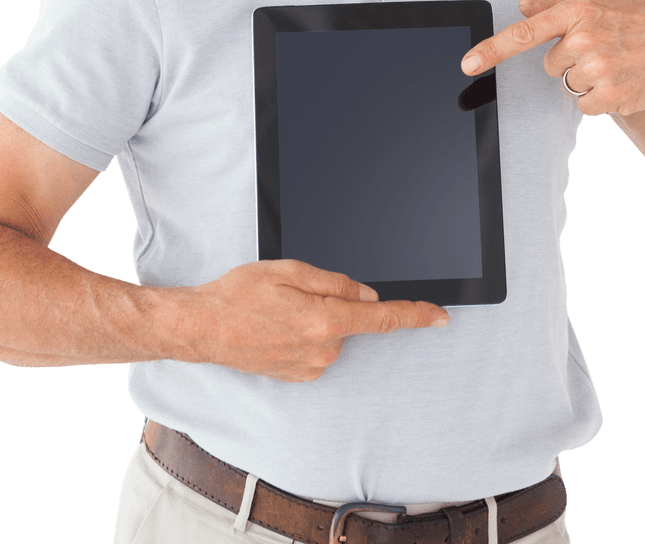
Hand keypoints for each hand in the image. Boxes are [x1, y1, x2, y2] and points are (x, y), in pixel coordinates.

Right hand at [177, 259, 448, 382]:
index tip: (440, 315)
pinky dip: (305, 332)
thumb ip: (334, 282)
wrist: (203, 328)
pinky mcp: (298, 374)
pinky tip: (276, 325)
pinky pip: (317, 346)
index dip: (415, 315)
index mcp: (324, 320)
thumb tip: (366, 294)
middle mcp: (322, 350)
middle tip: (294, 290)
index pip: (383, 319)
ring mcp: (310, 366)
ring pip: (333, 332)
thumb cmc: (239, 294)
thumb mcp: (289, 271)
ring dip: (317, 316)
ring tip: (277, 308)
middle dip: (335, 301)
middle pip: (351, 319)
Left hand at [461, 0, 644, 116]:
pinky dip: (602, 99)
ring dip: (589, 81)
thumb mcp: (604, 0)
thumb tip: (522, 4)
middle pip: (551, 66)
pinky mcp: (612, 95)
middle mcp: (584, 38)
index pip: (525, 32)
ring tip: (621, 64)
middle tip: (606, 50)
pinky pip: (585, 106)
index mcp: (578, 10)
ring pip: (569, 87)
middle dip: (572, 62)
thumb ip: (558, 6)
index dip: (491, 50)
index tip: (467, 64)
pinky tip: (627, 81)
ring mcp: (599, 68)